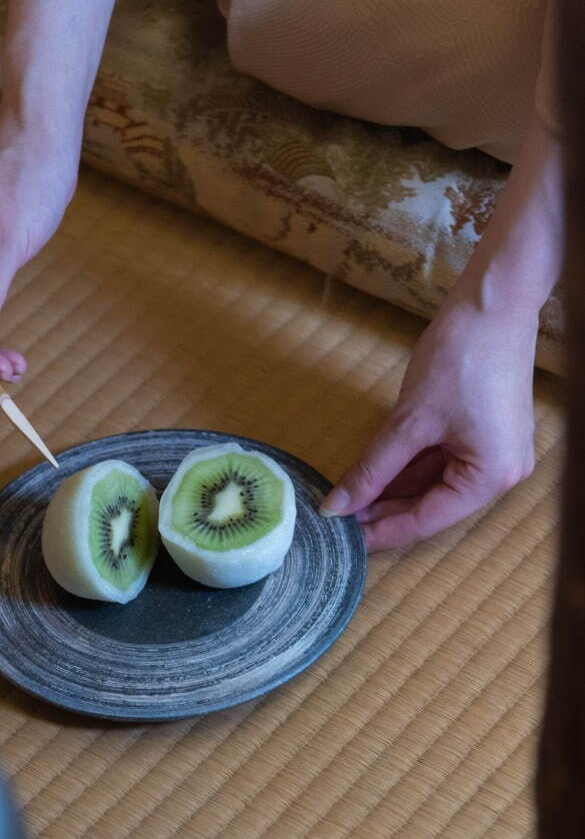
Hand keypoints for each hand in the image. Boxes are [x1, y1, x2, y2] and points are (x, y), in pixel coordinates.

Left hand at [321, 298, 537, 549]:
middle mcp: (501, 473)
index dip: (381, 531)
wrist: (494, 300)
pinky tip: (375, 471)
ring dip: (393, 487)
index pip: (426, 520)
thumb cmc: (462, 356)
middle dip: (384, 508)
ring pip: (434, 481)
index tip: (345, 539)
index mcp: (490, 478)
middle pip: (431, 503)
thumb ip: (372, 470)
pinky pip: (442, 459)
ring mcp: (496, 451)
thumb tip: (337, 507)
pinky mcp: (486, 431)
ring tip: (349, 494)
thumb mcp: (408, 421)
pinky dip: (409, 465)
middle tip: (339, 516)